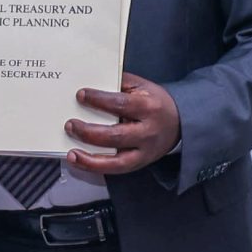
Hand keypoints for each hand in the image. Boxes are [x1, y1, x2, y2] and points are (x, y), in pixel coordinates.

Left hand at [64, 72, 180, 175]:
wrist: (180, 122)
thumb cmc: (155, 102)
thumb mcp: (142, 86)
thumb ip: (119, 83)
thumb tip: (91, 81)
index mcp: (148, 107)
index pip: (121, 104)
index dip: (99, 100)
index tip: (80, 95)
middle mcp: (147, 132)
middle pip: (116, 135)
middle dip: (89, 132)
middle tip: (70, 124)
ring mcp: (144, 151)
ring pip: (116, 161)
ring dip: (90, 158)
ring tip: (71, 153)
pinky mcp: (139, 163)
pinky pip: (116, 169)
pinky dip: (95, 167)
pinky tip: (80, 161)